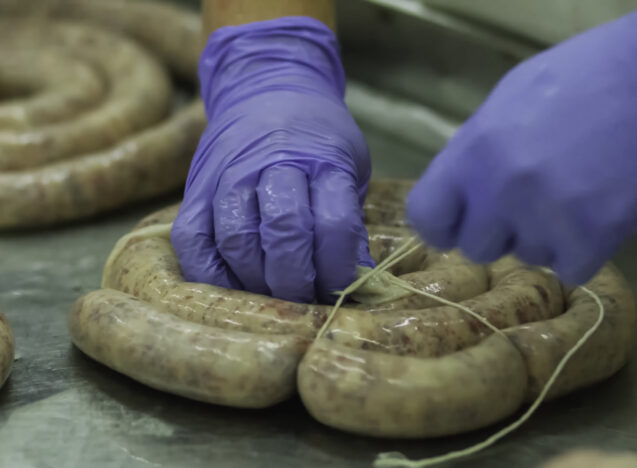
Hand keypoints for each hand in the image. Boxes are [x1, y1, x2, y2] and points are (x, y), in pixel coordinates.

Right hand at [172, 17, 371, 302]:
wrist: (266, 88)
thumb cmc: (316, 138)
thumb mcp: (349, 165)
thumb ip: (349, 220)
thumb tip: (356, 281)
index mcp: (322, 159)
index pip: (334, 222)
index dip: (339, 268)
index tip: (344, 289)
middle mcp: (271, 163)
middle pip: (283, 232)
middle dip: (298, 280)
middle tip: (306, 301)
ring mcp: (227, 175)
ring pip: (236, 239)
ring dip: (256, 282)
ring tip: (273, 298)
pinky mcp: (194, 188)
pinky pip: (192, 240)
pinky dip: (209, 274)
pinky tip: (230, 290)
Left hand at [407, 0, 636, 283]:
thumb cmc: (579, 78)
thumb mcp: (505, 102)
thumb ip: (473, 154)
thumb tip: (458, 196)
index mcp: (472, 153)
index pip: (426, 218)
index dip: (442, 225)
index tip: (458, 223)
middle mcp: (500, 191)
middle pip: (475, 248)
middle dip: (498, 232)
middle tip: (528, 203)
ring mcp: (547, 218)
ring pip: (527, 258)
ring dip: (545, 237)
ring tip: (572, 193)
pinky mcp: (594, 239)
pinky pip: (569, 269)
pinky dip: (583, 249)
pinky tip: (595, 211)